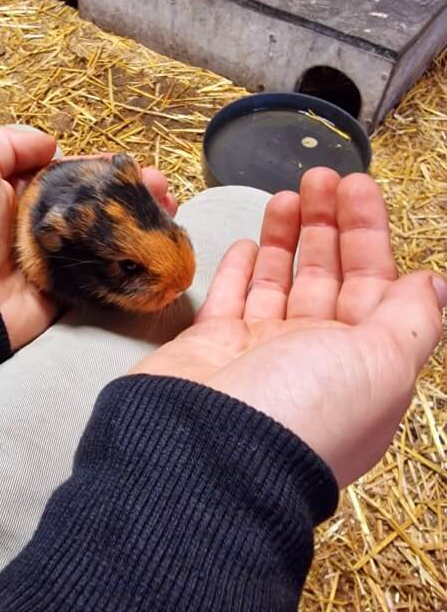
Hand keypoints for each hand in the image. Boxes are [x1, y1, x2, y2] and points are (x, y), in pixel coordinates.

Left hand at [0, 127, 176, 348]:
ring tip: (171, 215)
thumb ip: (10, 144)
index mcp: (22, 195)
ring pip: (107, 243)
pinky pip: (102, 278)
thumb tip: (52, 141)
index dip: (106, 172)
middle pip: (98, 210)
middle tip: (165, 193)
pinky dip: (129, 266)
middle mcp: (43, 228)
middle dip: (133, 199)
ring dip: (140, 230)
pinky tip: (155, 252)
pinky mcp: (64, 295)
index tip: (136, 167)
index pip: (74, 178)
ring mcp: (56, 263)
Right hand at [132, 169, 445, 487]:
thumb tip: (432, 283)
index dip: (368, 233)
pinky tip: (246, 243)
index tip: (356, 187)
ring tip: (285, 196)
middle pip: (325, 277)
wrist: (204, 454)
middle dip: (326, 224)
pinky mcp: (212, 346)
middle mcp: (311, 358)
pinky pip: (229, 298)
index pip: (373, 285)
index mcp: (359, 364)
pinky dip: (238, 270)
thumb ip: (411, 320)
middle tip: (318, 176)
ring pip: (276, 281)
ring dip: (283, 238)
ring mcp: (257, 351)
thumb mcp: (380, 365)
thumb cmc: (301, 412)